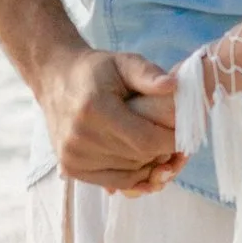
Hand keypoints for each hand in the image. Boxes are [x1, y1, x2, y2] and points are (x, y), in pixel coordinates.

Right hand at [35, 46, 181, 193]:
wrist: (55, 81)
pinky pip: (115, 180)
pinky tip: (137, 156)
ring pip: (130, 173)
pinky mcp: (70, 168)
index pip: (145, 139)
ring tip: (154, 145)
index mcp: (94, 109)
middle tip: (173, 139)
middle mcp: (79, 137)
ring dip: (148, 163)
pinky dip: (132, 173)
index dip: (171, 140)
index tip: (186, 133)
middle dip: (162, 151)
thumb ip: (148, 73)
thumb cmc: (95, 71)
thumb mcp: (123, 62)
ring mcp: (73, 156)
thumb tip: (173, 86)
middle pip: (139, 158)